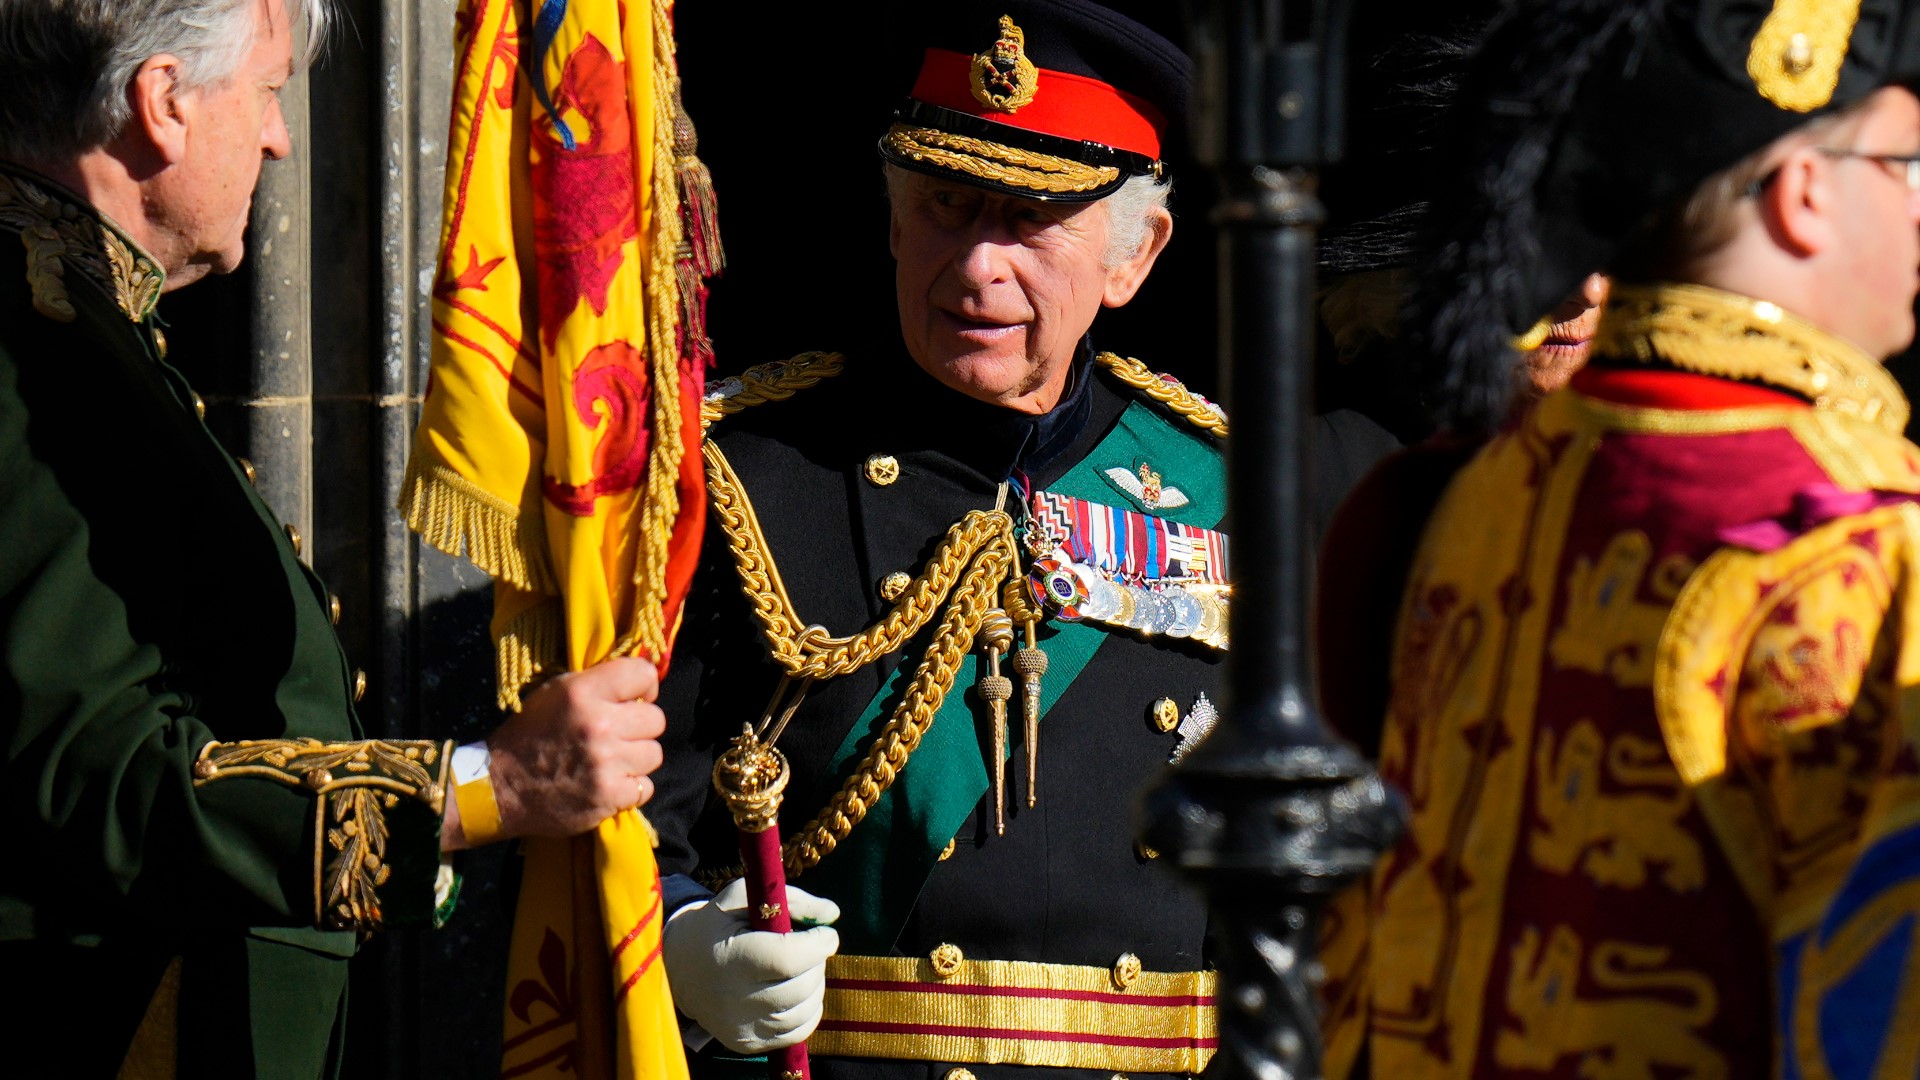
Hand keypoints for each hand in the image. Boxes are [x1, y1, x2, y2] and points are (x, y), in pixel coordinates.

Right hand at [451, 656, 665, 846]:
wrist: (499, 787)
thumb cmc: (529, 735)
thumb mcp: (555, 692)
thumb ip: (597, 683)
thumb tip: (641, 681)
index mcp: (583, 692)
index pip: (643, 673)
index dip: (644, 686)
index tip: (634, 698)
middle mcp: (598, 724)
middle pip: (656, 719)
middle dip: (639, 727)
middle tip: (618, 735)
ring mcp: (606, 762)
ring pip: (654, 754)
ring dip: (636, 759)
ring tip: (611, 761)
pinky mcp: (609, 795)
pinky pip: (646, 786)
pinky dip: (630, 788)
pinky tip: (608, 784)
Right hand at [663, 878, 840, 1052]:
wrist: (678, 968)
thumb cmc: (717, 926)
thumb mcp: (744, 898)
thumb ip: (792, 900)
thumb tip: (832, 914)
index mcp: (730, 957)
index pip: (790, 958)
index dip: (818, 944)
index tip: (825, 933)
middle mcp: (732, 998)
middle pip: (801, 986)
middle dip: (817, 963)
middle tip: (811, 949)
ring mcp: (739, 1026)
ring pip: (803, 1011)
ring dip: (815, 986)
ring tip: (804, 969)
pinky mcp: (745, 1043)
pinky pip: (796, 1033)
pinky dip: (808, 1011)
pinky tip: (799, 992)